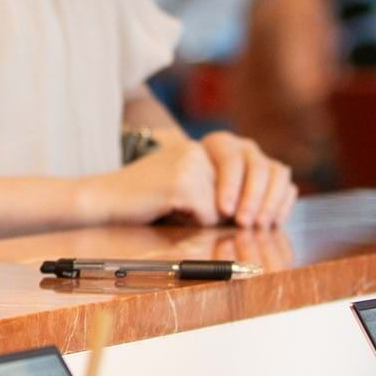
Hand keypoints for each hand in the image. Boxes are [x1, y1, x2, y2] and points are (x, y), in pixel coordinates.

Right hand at [92, 130, 295, 227]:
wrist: (102, 201)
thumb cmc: (145, 204)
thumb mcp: (190, 194)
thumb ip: (221, 195)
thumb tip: (264, 214)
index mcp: (204, 148)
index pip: (255, 166)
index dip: (270, 194)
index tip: (273, 219)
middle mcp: (200, 149)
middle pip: (248, 182)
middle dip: (254, 208)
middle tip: (252, 227)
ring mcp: (191, 162)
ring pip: (226, 204)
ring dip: (212, 218)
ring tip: (181, 212)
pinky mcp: (182, 180)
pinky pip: (208, 213)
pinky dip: (195, 222)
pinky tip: (170, 212)